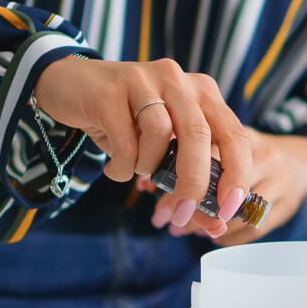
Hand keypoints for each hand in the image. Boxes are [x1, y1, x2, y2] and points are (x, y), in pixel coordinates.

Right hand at [33, 56, 251, 235]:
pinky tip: (115, 167)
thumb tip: (217, 228)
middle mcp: (179, 80)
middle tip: (182, 213)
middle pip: (199, 135)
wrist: (70, 86)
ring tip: (135, 167)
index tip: (229, 209)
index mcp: (202, 93)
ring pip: (159, 134)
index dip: (236, 173)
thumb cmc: (127, 123)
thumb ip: (191, 185)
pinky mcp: (112, 89)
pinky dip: (122, 167)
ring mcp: (145, 79)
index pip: (234, 134)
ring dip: (148, 166)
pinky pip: (125, 141)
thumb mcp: (163, 151)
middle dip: (193, 183)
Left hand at [142, 127, 306, 243]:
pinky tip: (210, 234)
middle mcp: (266, 157)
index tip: (158, 198)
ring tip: (182, 230)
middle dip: (192, 210)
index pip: (209, 158)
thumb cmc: (251, 153)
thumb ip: (190, 156)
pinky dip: (226, 237)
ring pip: (236, 215)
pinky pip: (251, 231)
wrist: (303, 163)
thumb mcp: (226, 142)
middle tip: (168, 221)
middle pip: (223, 190)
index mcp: (244, 135)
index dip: (181, 183)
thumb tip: (145, 184)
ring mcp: (280, 183)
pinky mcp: (287, 208)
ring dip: (205, 227)